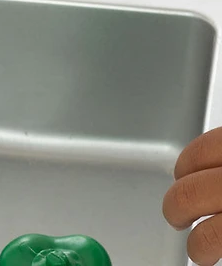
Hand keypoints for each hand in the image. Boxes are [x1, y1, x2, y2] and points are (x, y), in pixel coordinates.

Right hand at [163, 128, 221, 265]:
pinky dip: (199, 152)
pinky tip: (201, 163)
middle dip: (176, 210)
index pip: (210, 235)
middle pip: (189, 194)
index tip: (197, 251)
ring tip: (184, 185)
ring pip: (194, 157)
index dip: (198, 248)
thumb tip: (214, 242)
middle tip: (178, 219)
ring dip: (183, 175)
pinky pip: (209, 138)